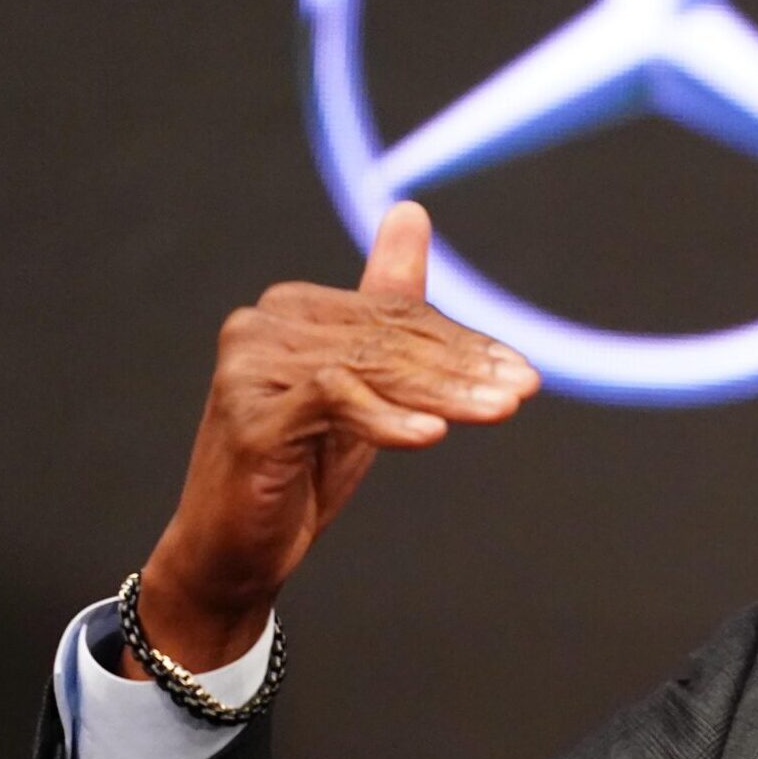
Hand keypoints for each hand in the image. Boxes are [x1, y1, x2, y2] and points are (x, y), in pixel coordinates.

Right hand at [123, 201, 539, 678]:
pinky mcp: (249, 415)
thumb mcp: (362, 384)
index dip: (464, 346)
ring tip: (500, 411)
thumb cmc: (302, 465)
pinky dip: (387, 420)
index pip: (396, 317)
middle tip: (521, 390)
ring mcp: (249, 367)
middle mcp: (264, 324)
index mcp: (293, 308)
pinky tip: (432, 436)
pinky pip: (333, 401)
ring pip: (370, 368)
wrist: (235, 547)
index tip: (521, 373)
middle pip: (387, 341)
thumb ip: (386, 306)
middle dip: (463, 369)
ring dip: (444, 394)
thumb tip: (411, 211)